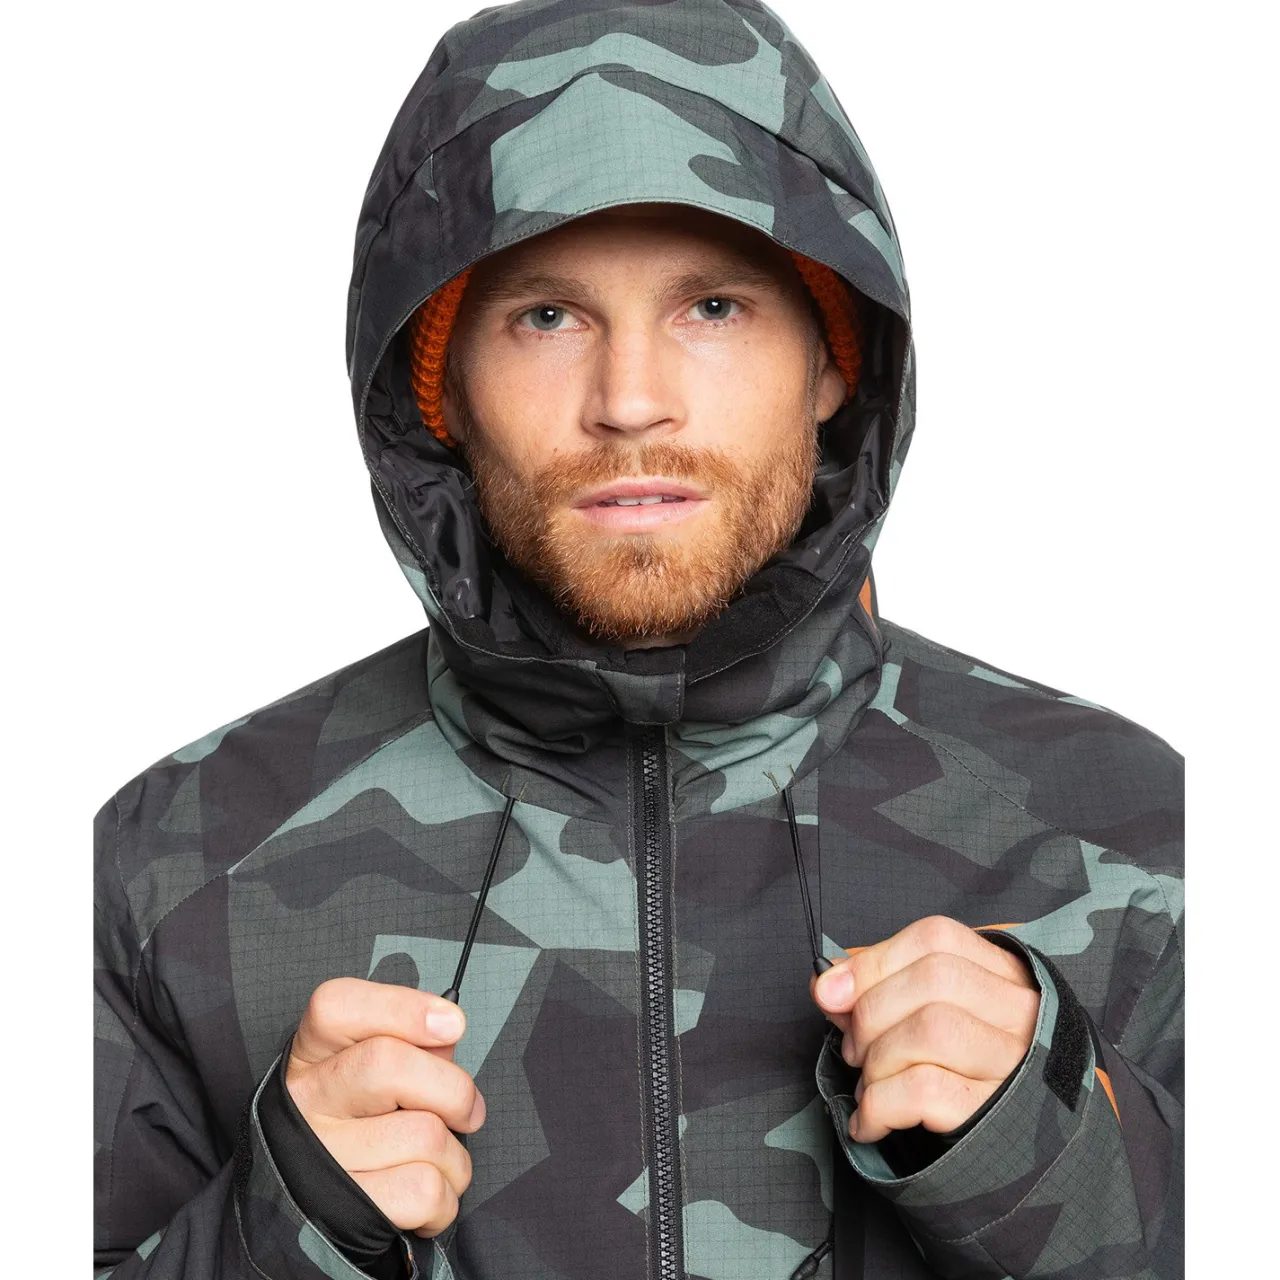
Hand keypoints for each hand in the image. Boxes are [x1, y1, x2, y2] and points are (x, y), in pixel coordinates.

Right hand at [286, 977, 485, 1236]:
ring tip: (439, 1159)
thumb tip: (446, 1034)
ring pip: (424, 1135)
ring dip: (455, 1154)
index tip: (451, 1025)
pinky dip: (447, 1196)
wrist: (318, 1209)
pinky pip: (424, 1191)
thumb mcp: (372, 1068)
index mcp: (313, 1054)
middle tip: (467, 1109)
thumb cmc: (363, 1123)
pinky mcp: (343, 1213)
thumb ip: (412, 1043)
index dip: (402, 1008)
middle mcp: (305, 1100)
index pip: (336, 1007)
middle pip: (387, 1065)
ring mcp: (319, 1157)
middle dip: (452, 1088)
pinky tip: (429, 1193)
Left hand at [810, 916, 1038, 1142]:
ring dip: (878, 1060)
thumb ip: (880, 989)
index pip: (938, 939)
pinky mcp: (999, 1116)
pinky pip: (927, 1090)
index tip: (830, 991)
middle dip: (872, 1012)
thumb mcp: (930, 1018)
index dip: (874, 961)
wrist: (1015, 1157)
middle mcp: (1023, 1014)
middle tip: (854, 1050)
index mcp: (1005, 976)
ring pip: (933, 1029)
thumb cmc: (959, 1075)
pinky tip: (870, 1122)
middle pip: (935, 978)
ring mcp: (1018, 1065)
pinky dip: (880, 1105)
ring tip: (868, 1086)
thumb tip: (828, 982)